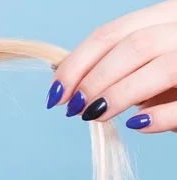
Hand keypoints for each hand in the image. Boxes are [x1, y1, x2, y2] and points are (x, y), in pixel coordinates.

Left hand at [46, 1, 176, 132]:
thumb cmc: (174, 85)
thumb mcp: (143, 67)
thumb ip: (111, 67)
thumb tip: (61, 78)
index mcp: (166, 15)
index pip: (110, 33)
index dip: (76, 64)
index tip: (55, 94)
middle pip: (133, 46)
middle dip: (94, 79)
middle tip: (74, 108)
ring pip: (159, 66)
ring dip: (118, 94)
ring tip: (95, 116)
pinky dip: (157, 115)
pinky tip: (136, 124)